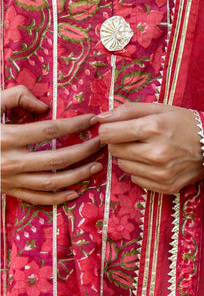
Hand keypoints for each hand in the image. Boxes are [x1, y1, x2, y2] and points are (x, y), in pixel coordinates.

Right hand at [1, 85, 101, 204]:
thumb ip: (14, 96)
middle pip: (58, 159)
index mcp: (5, 136)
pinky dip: (59, 198)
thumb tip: (44, 105)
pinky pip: (38, 200)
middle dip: (84, 151)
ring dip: (78, 175)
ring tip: (96, 166)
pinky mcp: (8, 191)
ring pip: (52, 183)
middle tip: (102, 142)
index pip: (49, 130)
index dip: (74, 125)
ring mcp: (10, 180)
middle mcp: (10, 161)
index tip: (92, 119)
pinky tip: (76, 190)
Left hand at [95, 103, 203, 193]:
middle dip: (119, 143)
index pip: (108, 134)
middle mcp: (154, 153)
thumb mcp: (159, 108)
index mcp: (152, 129)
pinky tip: (155, 163)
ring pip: (123, 167)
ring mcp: (160, 173)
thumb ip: (128, 111)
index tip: (115, 128)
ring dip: (129, 158)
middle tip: (136, 138)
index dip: (108, 130)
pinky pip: (136, 180)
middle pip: (114, 151)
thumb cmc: (186, 123)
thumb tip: (100, 118)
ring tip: (147, 150)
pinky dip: (141, 171)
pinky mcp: (165, 187)